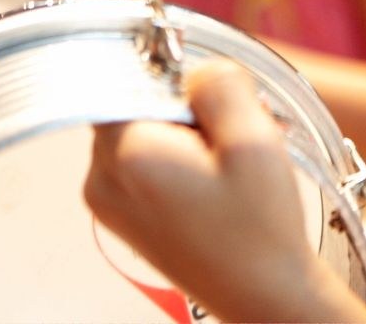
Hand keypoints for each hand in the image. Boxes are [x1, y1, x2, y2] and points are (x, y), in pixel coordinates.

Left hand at [85, 63, 365, 322]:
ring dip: (187, 130)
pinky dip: (181, 157)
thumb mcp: (252, 139)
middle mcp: (101, 177)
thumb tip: (196, 68)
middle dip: (186, 104)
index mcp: (125, 155)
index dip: (174, 71)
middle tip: (232, 130)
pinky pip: (146, 158)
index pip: (129, 74)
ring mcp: (107, 200)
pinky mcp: (123, 214)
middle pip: (137, 99)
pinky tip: (217, 178)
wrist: (264, 297)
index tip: (213, 92)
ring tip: (229, 158)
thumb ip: (219, 85)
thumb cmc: (261, 227)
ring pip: (143, 127)